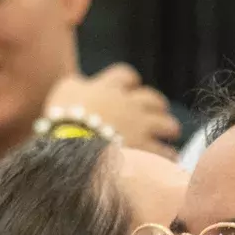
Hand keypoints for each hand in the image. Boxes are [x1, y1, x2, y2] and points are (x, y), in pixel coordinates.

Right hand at [43, 64, 179, 158]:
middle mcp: (129, 104)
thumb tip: (81, 82)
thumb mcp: (65, 91)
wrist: (73, 144)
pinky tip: (168, 158)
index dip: (129, 81)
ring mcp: (140, 126)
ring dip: (169, 128)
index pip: (125, 75)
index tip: (128, 88)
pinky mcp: (146, 150)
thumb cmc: (64, 117)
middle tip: (156, 113)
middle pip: (153, 99)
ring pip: (166, 124)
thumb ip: (77, 83)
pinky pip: (165, 152)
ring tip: (170, 134)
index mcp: (109, 87)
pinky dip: (168, 155)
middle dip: (156, 106)